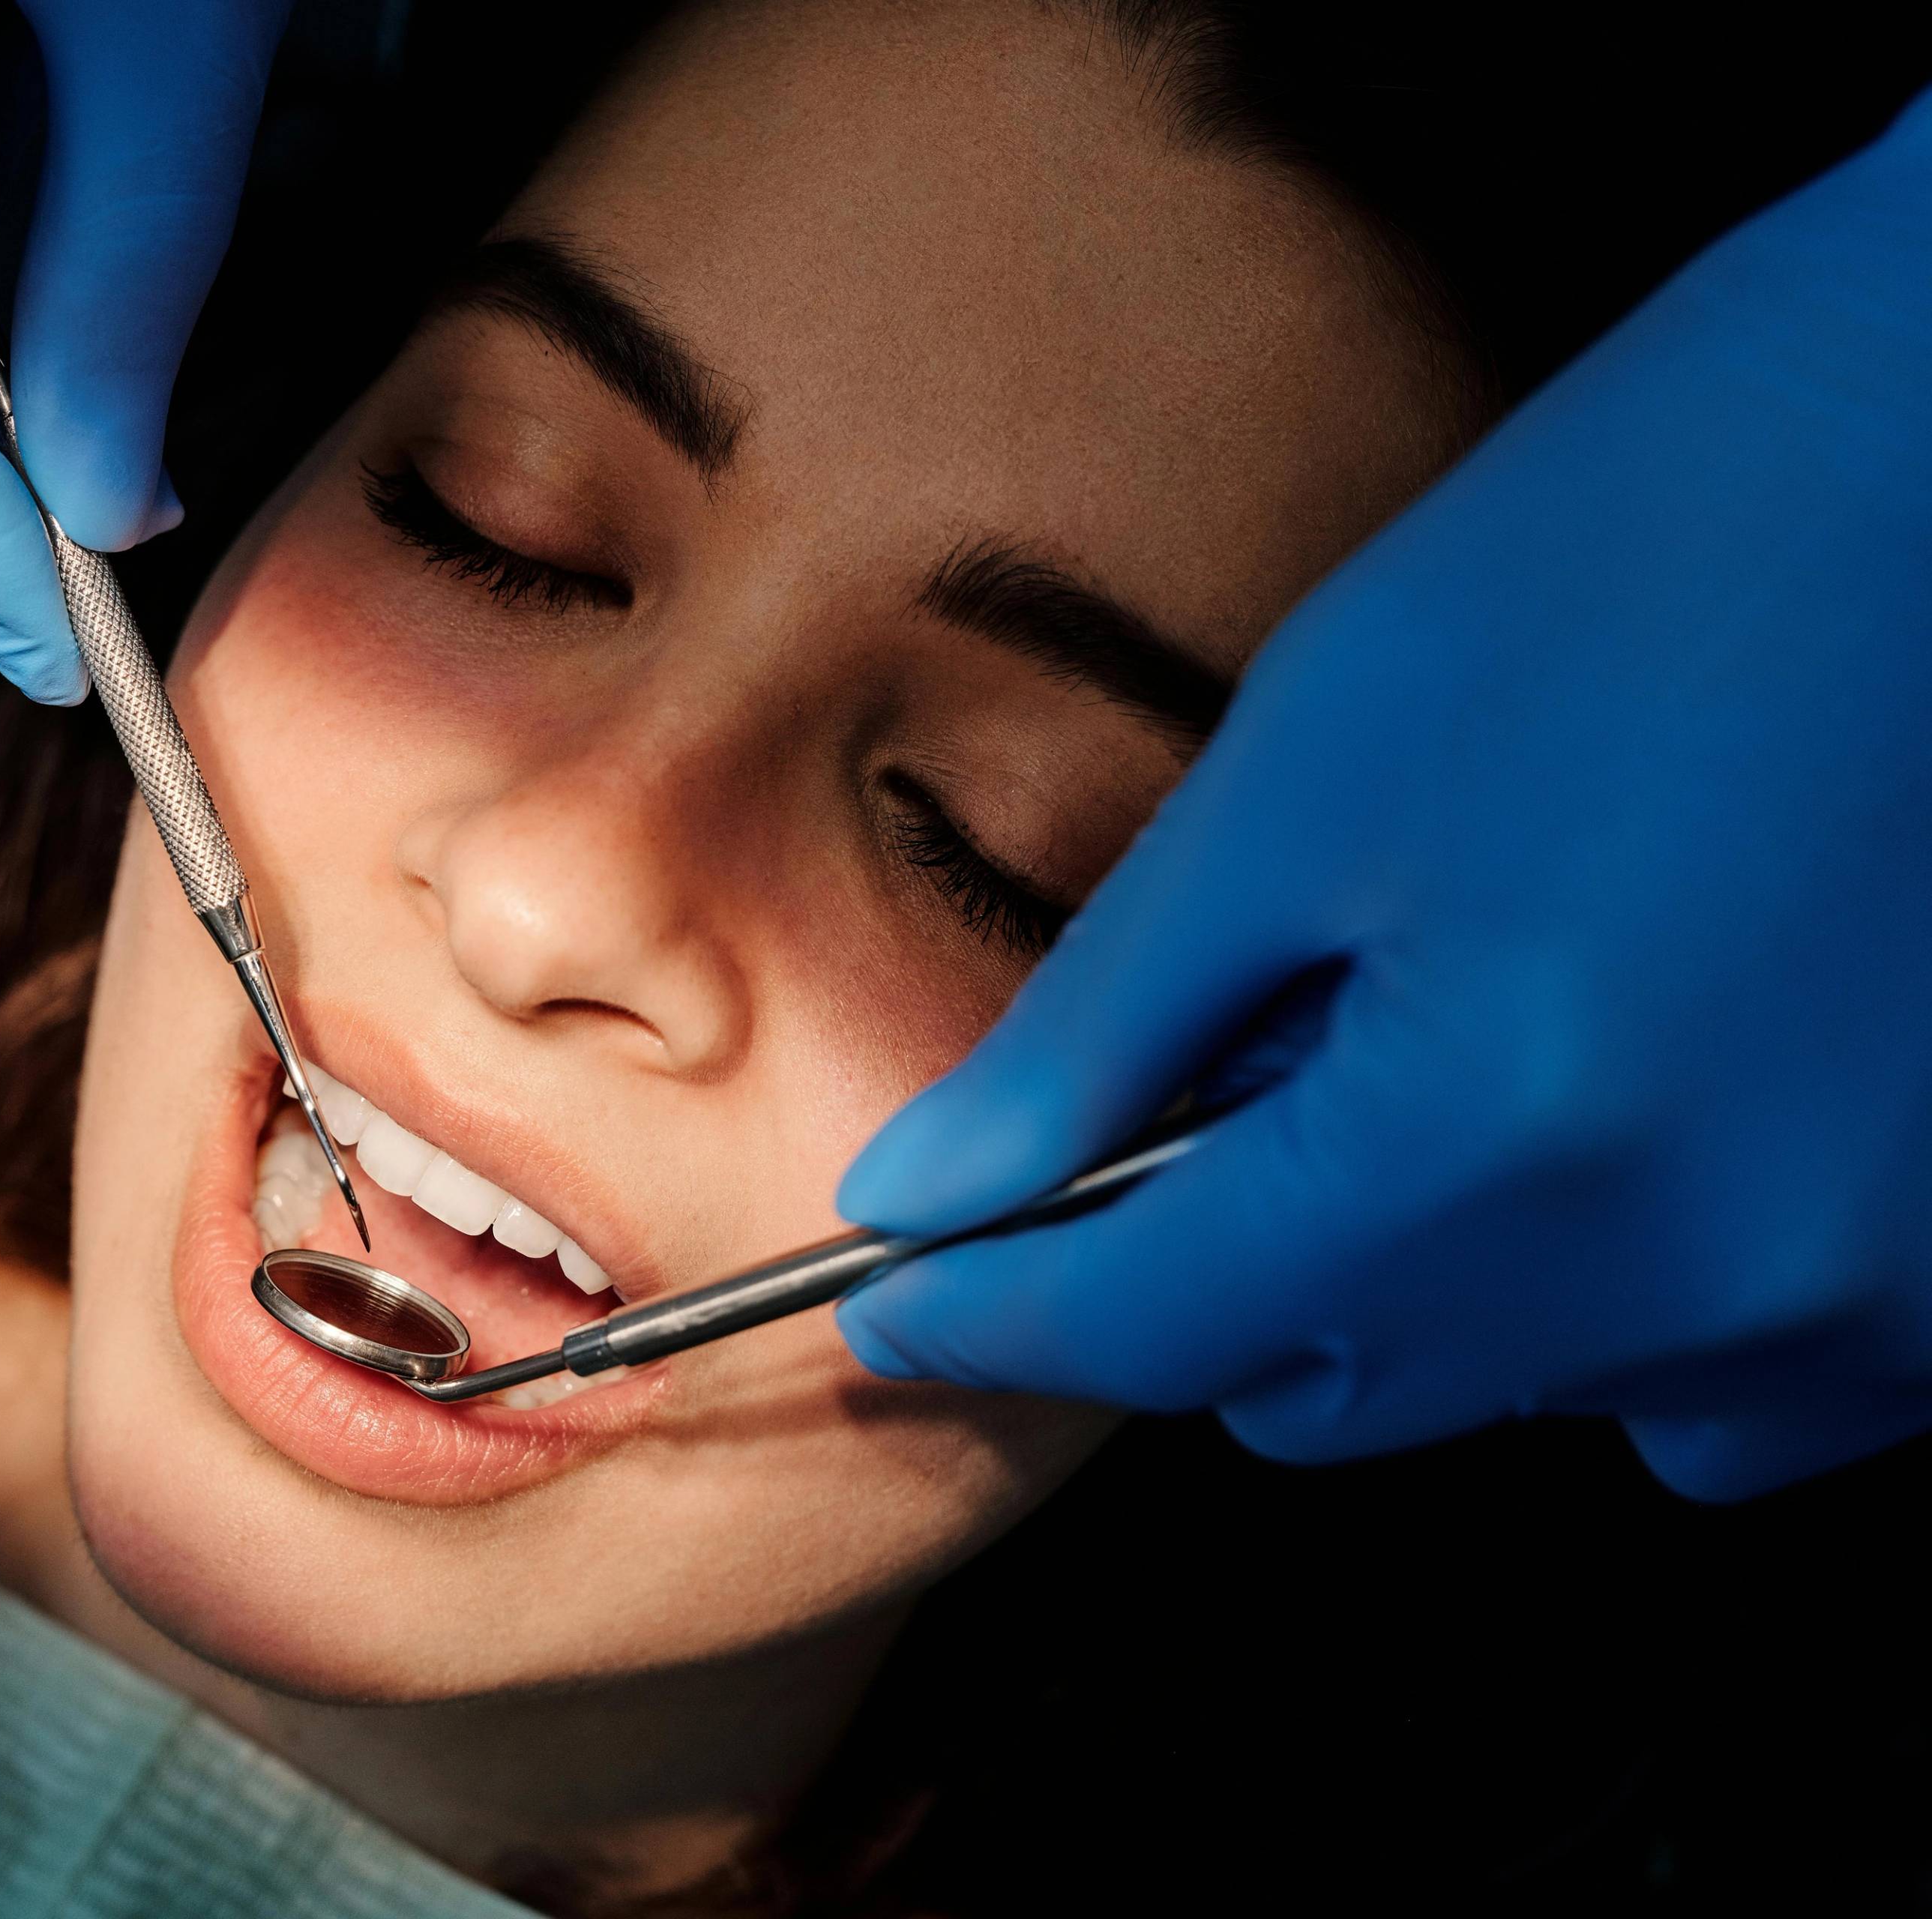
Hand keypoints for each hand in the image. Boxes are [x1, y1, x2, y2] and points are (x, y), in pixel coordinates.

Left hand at [835, 90, 1931, 1501]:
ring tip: (1455, 1036)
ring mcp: (1864, 1299)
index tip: (891, 1302)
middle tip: (1205, 1084)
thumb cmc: (1646, 549)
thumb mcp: (1313, 774)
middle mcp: (1700, 1274)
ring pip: (1505, 1387)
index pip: (1152, 1329)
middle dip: (1199, 1276)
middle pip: (1319, 1388)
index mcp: (1502, 1139)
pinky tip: (1603, 1115)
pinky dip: (1603, 1293)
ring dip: (1408, 1274)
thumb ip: (1103, 1030)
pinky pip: (1707, 1385)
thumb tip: (932, 1190)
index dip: (991, 1318)